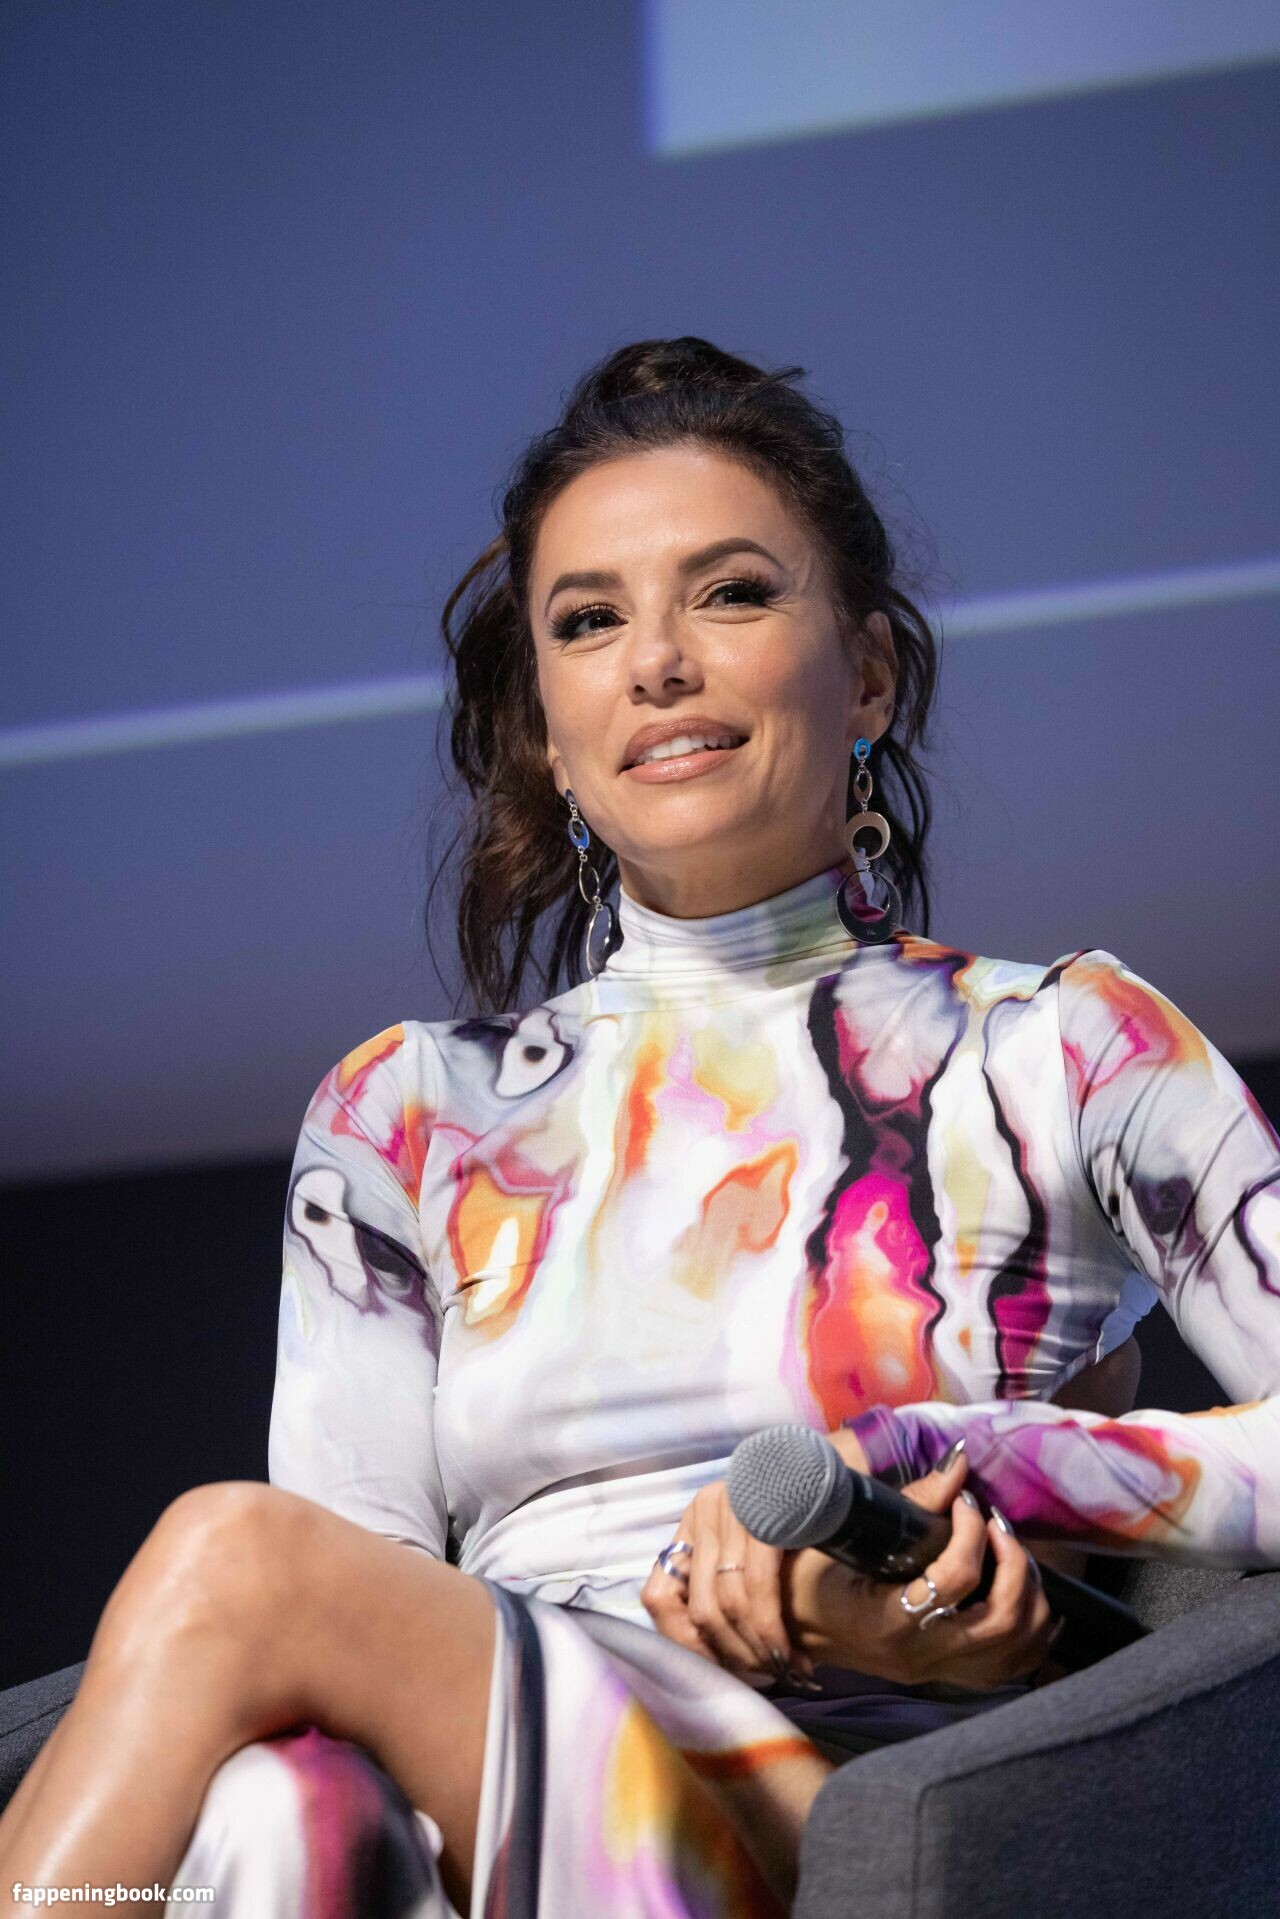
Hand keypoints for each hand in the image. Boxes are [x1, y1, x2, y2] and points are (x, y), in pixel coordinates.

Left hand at [641, 1471, 808, 1684]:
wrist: (833, 1476)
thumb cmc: (794, 1523)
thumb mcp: (745, 1552)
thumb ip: (718, 1590)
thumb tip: (708, 1658)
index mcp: (690, 1523)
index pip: (659, 1597)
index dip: (684, 1644)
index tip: (718, 1672)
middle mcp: (703, 1510)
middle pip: (700, 1609)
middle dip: (732, 1655)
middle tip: (762, 1678)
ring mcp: (732, 1507)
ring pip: (729, 1603)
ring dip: (756, 1649)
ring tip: (780, 1668)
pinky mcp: (764, 1514)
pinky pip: (759, 1587)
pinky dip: (772, 1628)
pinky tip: (791, 1652)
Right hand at [781, 1439, 1061, 1689]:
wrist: (792, 1629)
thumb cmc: (806, 1578)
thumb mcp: (843, 1535)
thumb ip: (908, 1500)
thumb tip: (959, 1462)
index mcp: (888, 1623)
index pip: (956, 1582)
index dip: (971, 1533)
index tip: (961, 1501)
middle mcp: (921, 1656)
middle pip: (1002, 1620)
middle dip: (1013, 1561)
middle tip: (994, 1523)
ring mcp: (938, 1671)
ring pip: (1018, 1646)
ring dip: (1029, 1592)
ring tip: (1007, 1550)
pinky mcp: (948, 1674)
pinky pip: (1014, 1664)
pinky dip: (1033, 1628)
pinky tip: (1025, 1591)